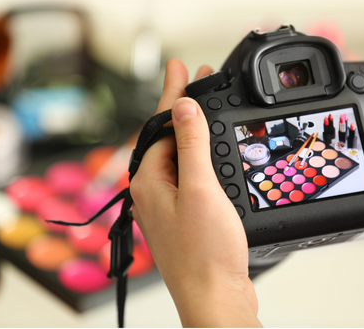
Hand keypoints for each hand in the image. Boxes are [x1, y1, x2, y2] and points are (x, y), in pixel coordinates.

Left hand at [130, 59, 261, 327]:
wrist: (214, 297)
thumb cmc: (205, 252)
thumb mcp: (200, 189)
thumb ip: (190, 145)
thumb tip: (184, 107)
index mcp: (149, 179)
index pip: (159, 124)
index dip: (173, 92)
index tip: (180, 66)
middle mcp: (153, 190)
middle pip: (167, 137)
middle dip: (183, 106)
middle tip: (198, 79)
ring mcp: (168, 203)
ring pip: (178, 155)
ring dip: (191, 130)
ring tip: (204, 107)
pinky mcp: (183, 215)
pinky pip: (187, 174)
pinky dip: (199, 156)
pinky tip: (207, 152)